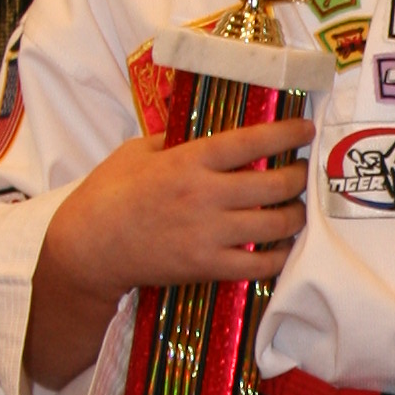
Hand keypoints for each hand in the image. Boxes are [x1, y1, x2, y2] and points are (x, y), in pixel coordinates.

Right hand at [25, 117, 311, 388]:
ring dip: (295, 215)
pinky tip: (283, 246)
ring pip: (275, 224)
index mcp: (188, 161)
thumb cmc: (108, 193)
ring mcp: (209, 234)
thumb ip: (174, 139)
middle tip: (302, 172)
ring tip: (297, 208)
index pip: (251, 141)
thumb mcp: (137, 151)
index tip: (305, 128)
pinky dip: (279, 255)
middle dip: (298, 176)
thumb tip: (202, 128)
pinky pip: (260, 264)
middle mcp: (205, 196)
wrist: (88, 247)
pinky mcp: (207, 266)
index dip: (286, 133)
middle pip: (274, 184)